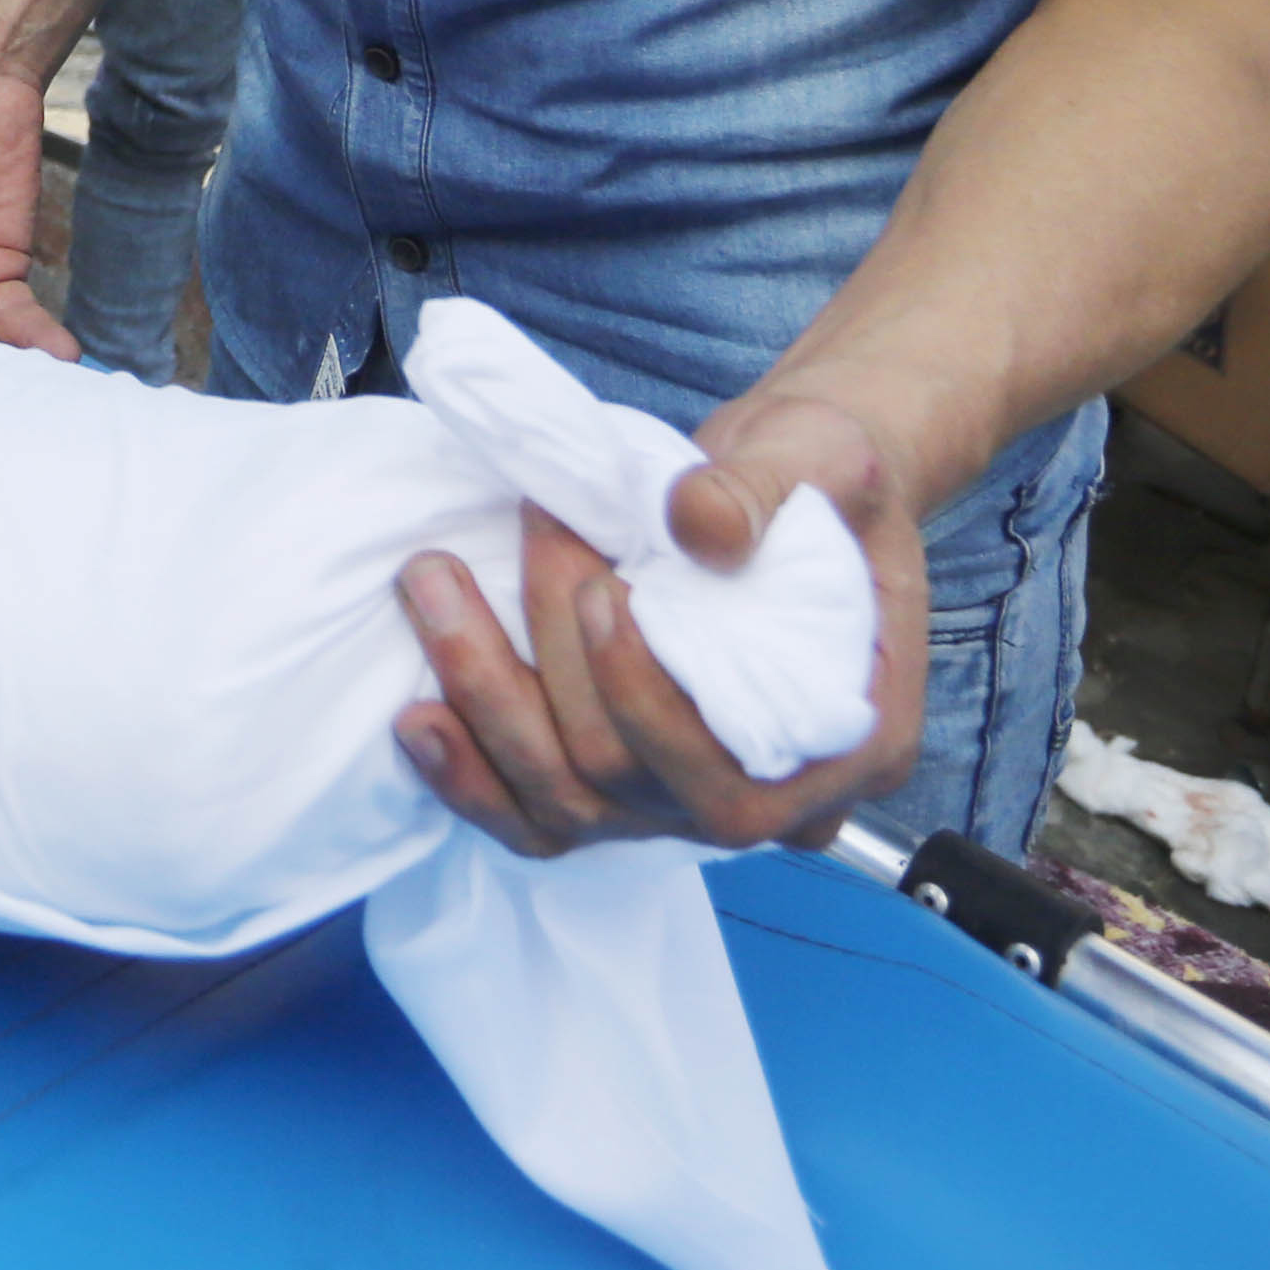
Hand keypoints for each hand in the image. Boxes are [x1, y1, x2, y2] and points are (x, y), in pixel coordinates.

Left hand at [389, 387, 931, 854]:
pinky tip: (416, 715)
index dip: (649, 699)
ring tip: (433, 586)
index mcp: (853, 744)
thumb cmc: (820, 478)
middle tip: (523, 532)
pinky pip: (535, 815)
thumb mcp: (819, 454)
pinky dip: (469, 774)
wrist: (788, 486)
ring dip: (486, 700)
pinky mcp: (622, 784)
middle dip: (550, 663)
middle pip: (629, 780)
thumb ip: (763, 488)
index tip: (601, 591)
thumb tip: (698, 524)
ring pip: (567, 806)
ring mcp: (684, 800)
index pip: (734, 777)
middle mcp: (770, 800)